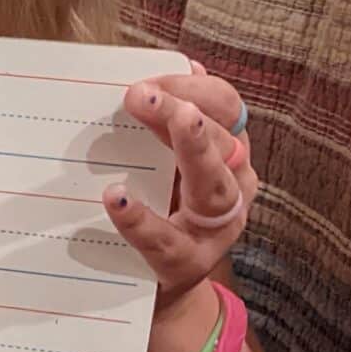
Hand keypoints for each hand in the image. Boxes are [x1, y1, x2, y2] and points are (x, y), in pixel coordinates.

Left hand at [105, 65, 255, 305]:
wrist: (156, 288)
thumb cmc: (162, 208)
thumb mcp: (165, 159)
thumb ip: (169, 119)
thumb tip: (186, 64)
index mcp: (229, 151)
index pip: (225, 107)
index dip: (191, 88)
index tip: (147, 80)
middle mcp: (234, 186)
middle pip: (223, 143)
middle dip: (185, 115)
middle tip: (142, 95)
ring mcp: (216, 229)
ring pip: (215, 188)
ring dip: (192, 151)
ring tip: (171, 125)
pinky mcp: (187, 264)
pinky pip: (168, 239)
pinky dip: (142, 218)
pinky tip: (116, 198)